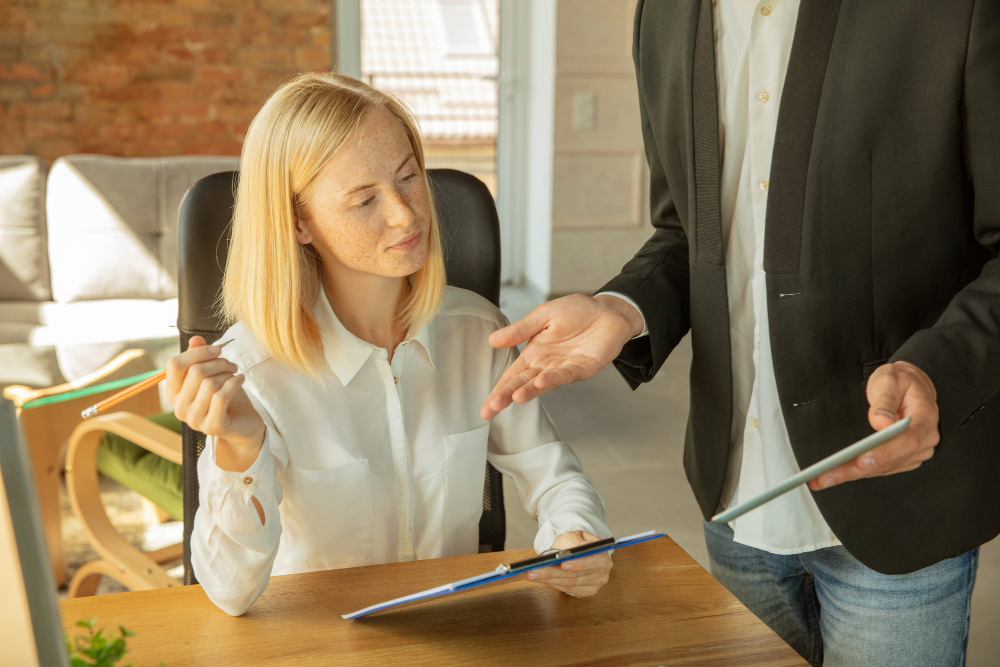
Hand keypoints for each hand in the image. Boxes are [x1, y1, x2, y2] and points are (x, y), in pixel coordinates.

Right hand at [165, 335, 264, 460]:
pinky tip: (241, 380)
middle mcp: (179, 407)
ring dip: (227, 373)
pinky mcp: (212, 426)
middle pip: (195, 372)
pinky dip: (234, 383)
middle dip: (218, 362)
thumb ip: (200, 358)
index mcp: (174, 392)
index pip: (174, 364)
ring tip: (235, 373)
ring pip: (209, 383)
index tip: (217, 350)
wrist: (243, 424)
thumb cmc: (225, 397)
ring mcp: (194, 419)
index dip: (197, 352)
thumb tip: (195, 339)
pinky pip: (221, 396)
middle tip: (231, 364)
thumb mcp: (211, 374)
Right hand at [480, 294, 643, 419]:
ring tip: (514, 397)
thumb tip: (492, 340)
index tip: (485, 408)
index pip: (512, 376)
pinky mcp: (582, 368)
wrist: (607, 310)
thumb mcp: (543, 315)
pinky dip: (553, 379)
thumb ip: (520, 330)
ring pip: (542, 383)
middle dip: (506, 397)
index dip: (498, 391)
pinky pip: (565, 375)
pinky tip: (540, 381)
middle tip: (491, 410)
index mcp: (534, 354)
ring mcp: (563, 369)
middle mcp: (546, 365)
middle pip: (522, 384)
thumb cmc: (576, 311)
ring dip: (528, 391)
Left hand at [525, 530, 612, 596]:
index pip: (593, 561)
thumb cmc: (575, 542)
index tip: (562, 564)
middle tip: (533, 571)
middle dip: (552, 573)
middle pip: (576, 575)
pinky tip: (542, 579)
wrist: (577, 550)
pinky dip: (553, 584)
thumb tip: (572, 551)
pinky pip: (567, 590)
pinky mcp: (586, 592)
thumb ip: (574, 542)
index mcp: (602, 554)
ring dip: (548, 579)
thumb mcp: (574, 535)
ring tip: (531, 574)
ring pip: (568, 584)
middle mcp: (602, 572)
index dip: (578, 564)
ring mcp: (595, 584)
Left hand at [809, 361, 938, 490]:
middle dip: (857, 470)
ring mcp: (917, 450)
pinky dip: (860, 472)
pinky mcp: (906, 457)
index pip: (908, 440)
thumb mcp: (889, 380)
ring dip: (853, 474)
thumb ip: (884, 400)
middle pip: (893, 459)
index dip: (885, 453)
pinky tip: (839, 474)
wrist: (912, 385)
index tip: (862, 461)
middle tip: (827, 476)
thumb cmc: (900, 381)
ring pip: (884, 468)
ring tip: (823, 479)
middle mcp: (925, 437)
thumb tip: (880, 422)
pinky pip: (883, 468)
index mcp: (925, 416)